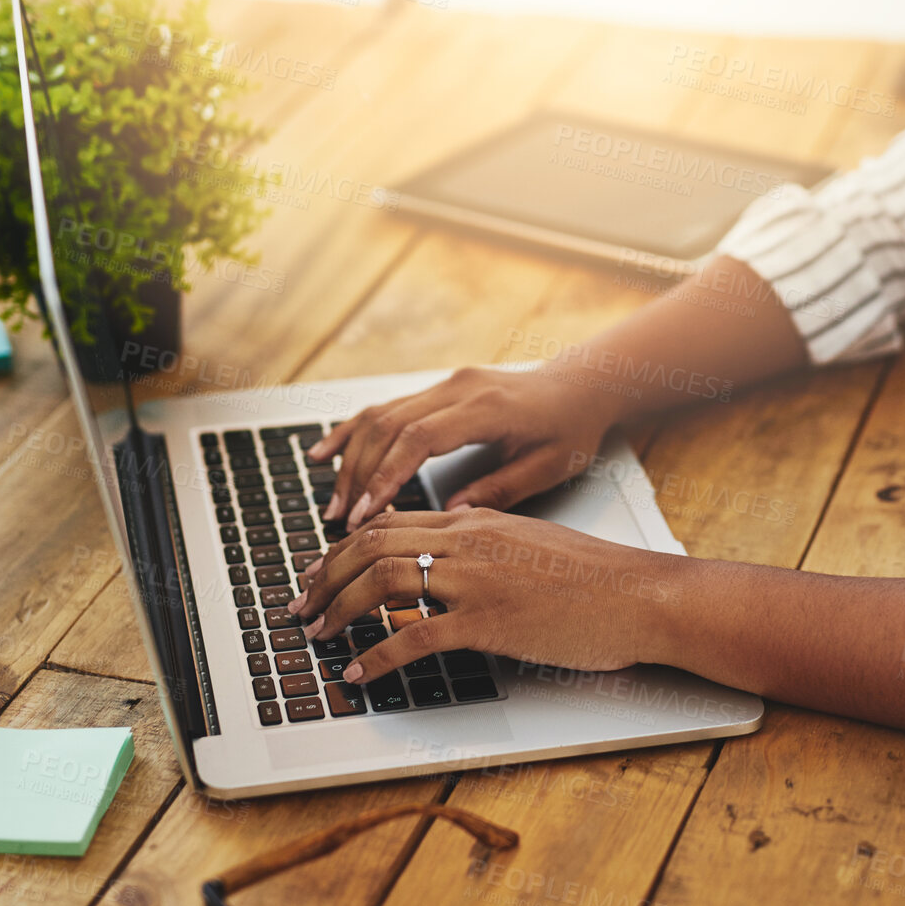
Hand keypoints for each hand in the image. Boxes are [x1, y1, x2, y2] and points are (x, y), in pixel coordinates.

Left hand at [286, 507, 687, 683]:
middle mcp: (468, 541)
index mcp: (477, 520)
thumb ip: (486, 540)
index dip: (343, 547)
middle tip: (301, 606)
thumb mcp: (532, 542)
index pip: (391, 521)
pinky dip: (377, 656)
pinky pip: (415, 636)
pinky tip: (361, 673)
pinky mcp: (488, 621)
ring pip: (383, 580)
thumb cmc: (595, 578)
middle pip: (371, 544)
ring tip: (319, 635)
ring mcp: (476, 580)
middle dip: (324, 576)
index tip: (319, 572)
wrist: (639, 596)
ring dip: (339, 609)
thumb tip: (448, 545)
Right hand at [305, 366, 621, 528]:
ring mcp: (444, 385)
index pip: (420, 439)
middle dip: (359, 475)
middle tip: (340, 520)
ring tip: (333, 502)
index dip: (387, 476)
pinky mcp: (437, 389)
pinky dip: (352, 431)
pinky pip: (385, 407)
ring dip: (350, 459)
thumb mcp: (548, 467)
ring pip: (380, 416)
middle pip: (389, 427)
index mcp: (486, 408)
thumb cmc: (572, 428)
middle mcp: (458, 389)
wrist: (581, 386)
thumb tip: (451, 515)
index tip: (366, 513)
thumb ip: (500, 490)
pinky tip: (323, 453)